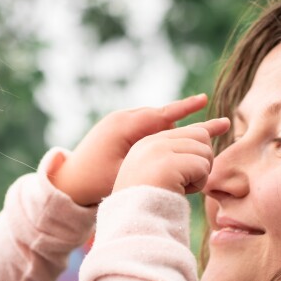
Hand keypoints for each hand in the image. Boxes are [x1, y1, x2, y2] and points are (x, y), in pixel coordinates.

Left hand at [49, 94, 211, 205]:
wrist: (67, 180)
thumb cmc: (95, 181)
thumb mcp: (125, 173)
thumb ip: (151, 160)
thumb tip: (179, 153)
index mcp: (124, 125)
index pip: (161, 114)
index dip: (185, 108)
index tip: (205, 100)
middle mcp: (122, 119)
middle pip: (161, 117)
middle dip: (185, 121)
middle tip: (213, 124)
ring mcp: (117, 123)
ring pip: (153, 123)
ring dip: (171, 128)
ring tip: (194, 135)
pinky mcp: (115, 132)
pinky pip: (144, 128)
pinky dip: (158, 133)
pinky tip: (169, 142)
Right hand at [112, 118, 230, 195]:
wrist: (133, 222)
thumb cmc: (150, 205)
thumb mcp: (161, 175)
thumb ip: (178, 157)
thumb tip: (207, 139)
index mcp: (147, 144)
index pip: (187, 130)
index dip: (208, 128)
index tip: (226, 124)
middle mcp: (152, 142)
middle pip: (201, 136)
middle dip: (203, 160)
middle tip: (188, 182)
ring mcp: (158, 150)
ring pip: (204, 151)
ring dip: (200, 175)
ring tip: (180, 188)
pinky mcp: (168, 163)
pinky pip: (202, 167)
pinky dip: (198, 184)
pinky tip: (180, 192)